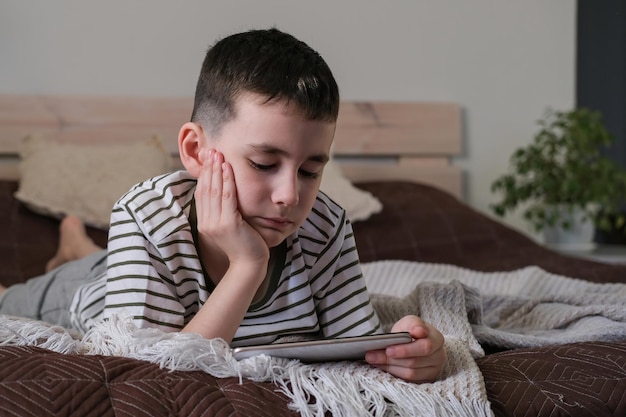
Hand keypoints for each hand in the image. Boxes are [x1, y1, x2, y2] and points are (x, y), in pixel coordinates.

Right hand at [195, 149, 268, 270]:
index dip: (204, 176)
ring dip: (216, 171)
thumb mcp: (230, 226)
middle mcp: (206, 223)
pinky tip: (228, 168)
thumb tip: (225, 194)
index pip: (201, 194)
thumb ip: (224, 212)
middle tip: (210, 150)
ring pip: (214, 191)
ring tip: (218, 154)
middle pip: (205, 190)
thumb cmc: (244, 244)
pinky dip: (227, 181)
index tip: (207, 160)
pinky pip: (227, 198)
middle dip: (208, 169)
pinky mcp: (228, 224)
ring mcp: (216, 224)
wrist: (250, 264)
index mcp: (204, 223)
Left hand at [365, 315, 445, 382]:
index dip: (406, 349)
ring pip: (410, 373)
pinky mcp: (425, 380)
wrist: (414, 342)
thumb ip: (413, 324)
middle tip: (371, 355)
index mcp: (437, 339)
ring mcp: (433, 370)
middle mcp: (439, 356)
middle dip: (391, 359)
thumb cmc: (412, 330)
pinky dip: (392, 372)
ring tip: (372, 359)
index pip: (424, 346)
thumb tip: (419, 331)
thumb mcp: (410, 322)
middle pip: (414, 362)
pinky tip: (380, 365)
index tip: (388, 349)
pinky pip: (408, 380)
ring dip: (389, 367)